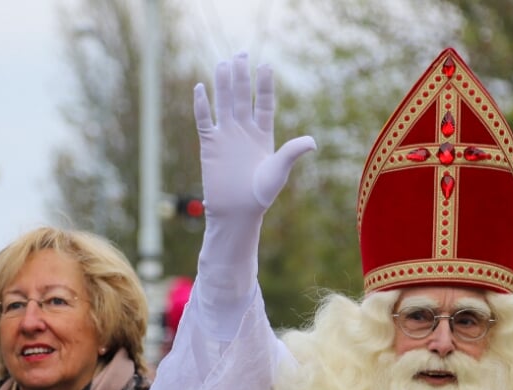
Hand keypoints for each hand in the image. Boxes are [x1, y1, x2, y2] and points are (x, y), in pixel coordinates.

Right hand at [195, 52, 316, 223]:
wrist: (236, 212)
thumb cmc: (260, 195)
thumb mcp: (278, 171)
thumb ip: (291, 153)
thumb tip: (312, 142)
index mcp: (263, 133)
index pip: (263, 103)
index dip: (264, 84)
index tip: (265, 65)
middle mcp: (244, 130)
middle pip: (242, 96)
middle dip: (242, 76)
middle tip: (241, 54)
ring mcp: (226, 136)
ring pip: (223, 103)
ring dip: (222, 84)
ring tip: (223, 63)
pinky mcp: (210, 145)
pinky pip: (204, 120)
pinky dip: (201, 104)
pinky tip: (200, 87)